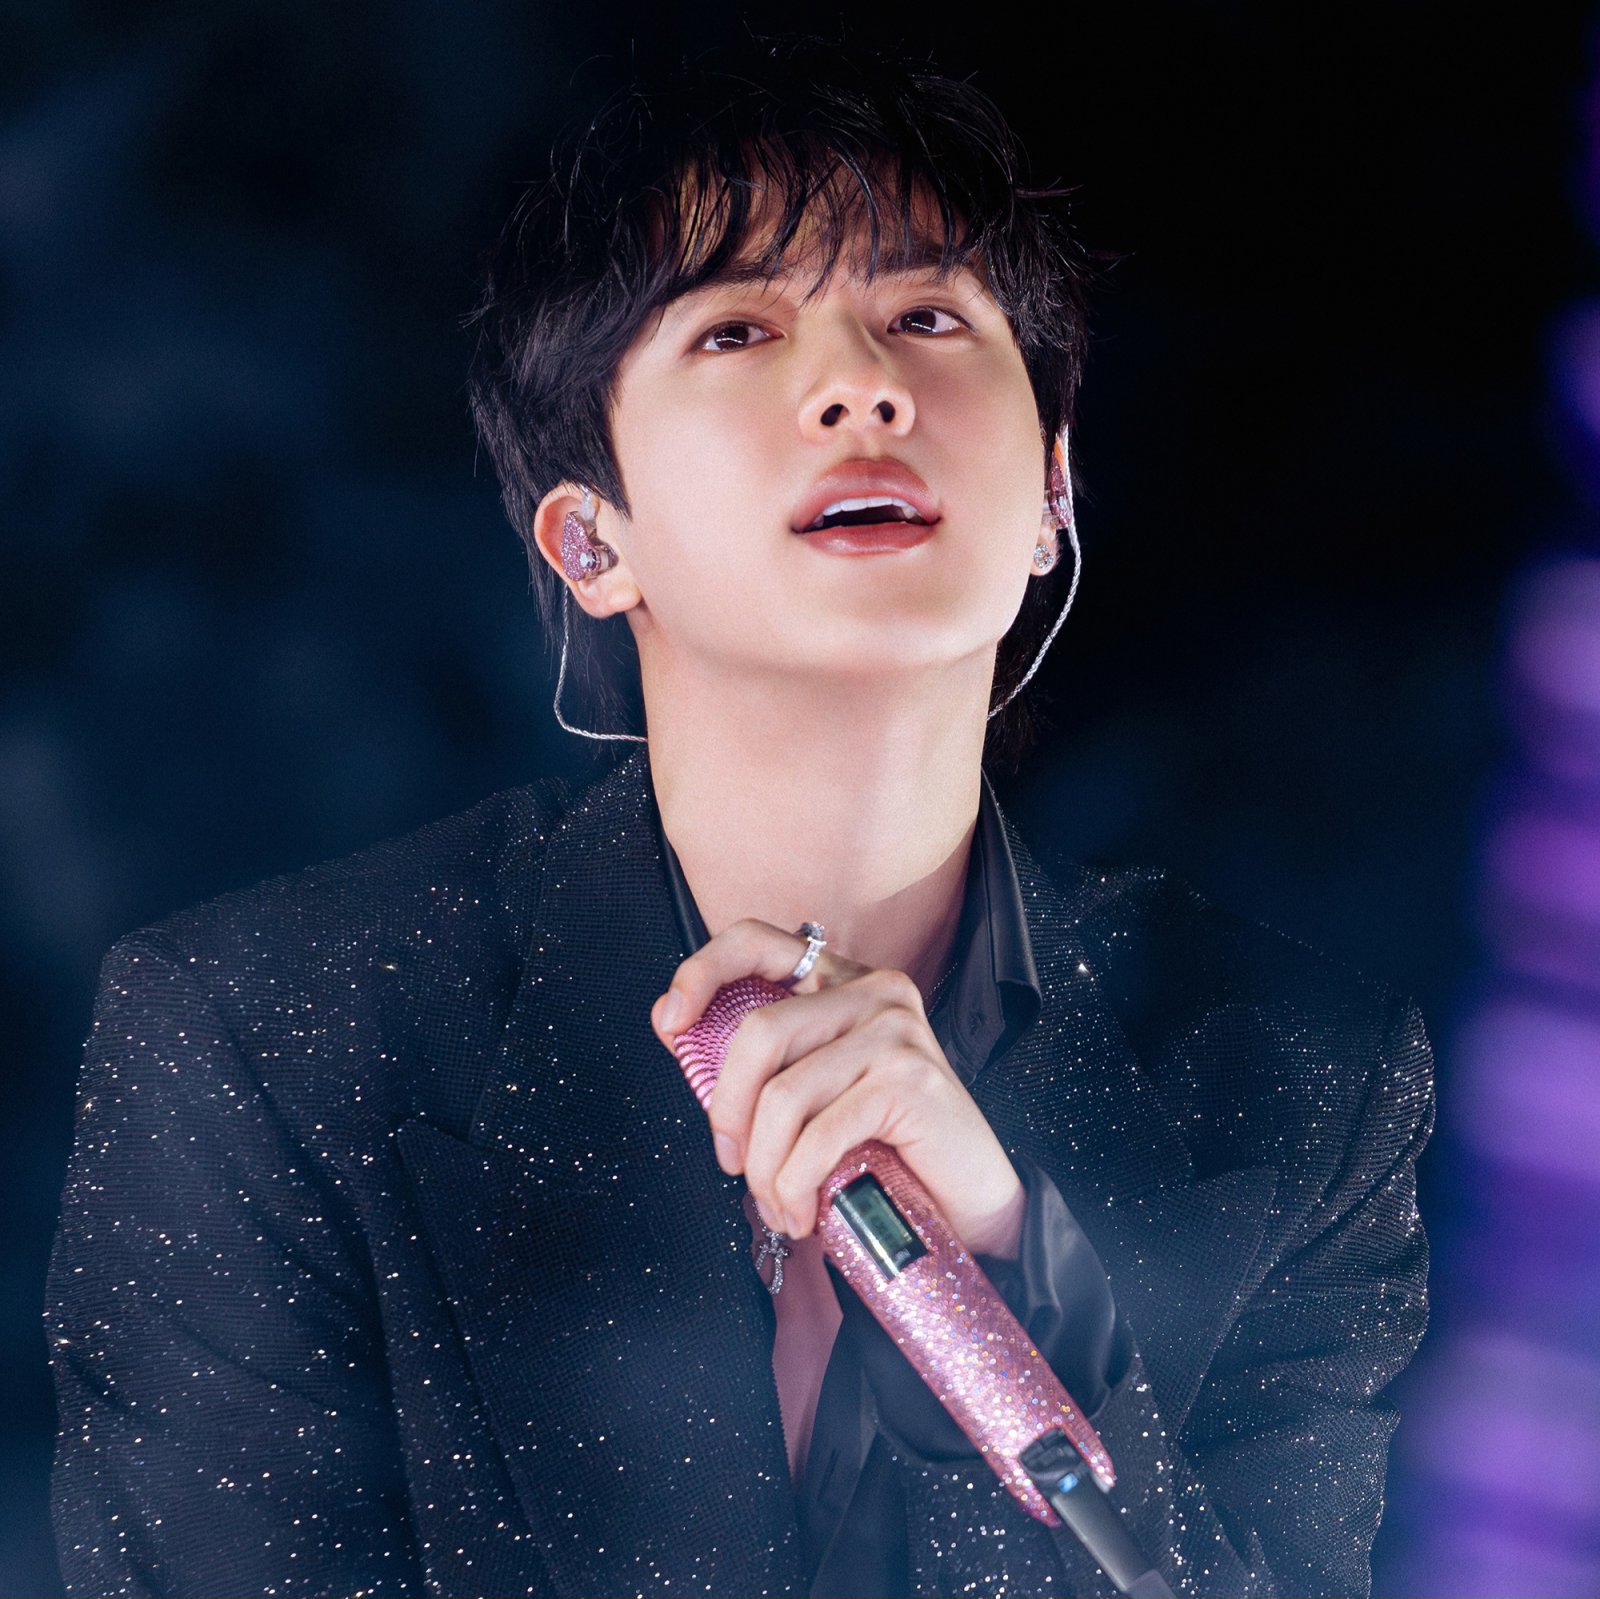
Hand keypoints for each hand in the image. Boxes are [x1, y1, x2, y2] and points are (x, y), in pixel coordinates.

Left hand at [651, 918, 1025, 1259]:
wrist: (970, 1206)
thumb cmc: (886, 1152)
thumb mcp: (814, 1097)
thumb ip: (764, 1066)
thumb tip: (681, 1037)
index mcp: (843, 983)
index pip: (757, 941)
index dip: (702, 972)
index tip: (670, 1023)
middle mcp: (874, 991)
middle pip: (759, 1032)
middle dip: (727, 1110)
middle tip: (732, 1162)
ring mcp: (896, 1030)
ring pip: (783, 1093)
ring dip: (765, 1166)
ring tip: (778, 1205)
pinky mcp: (909, 1079)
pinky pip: (818, 1134)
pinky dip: (795, 1184)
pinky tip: (803, 1212)